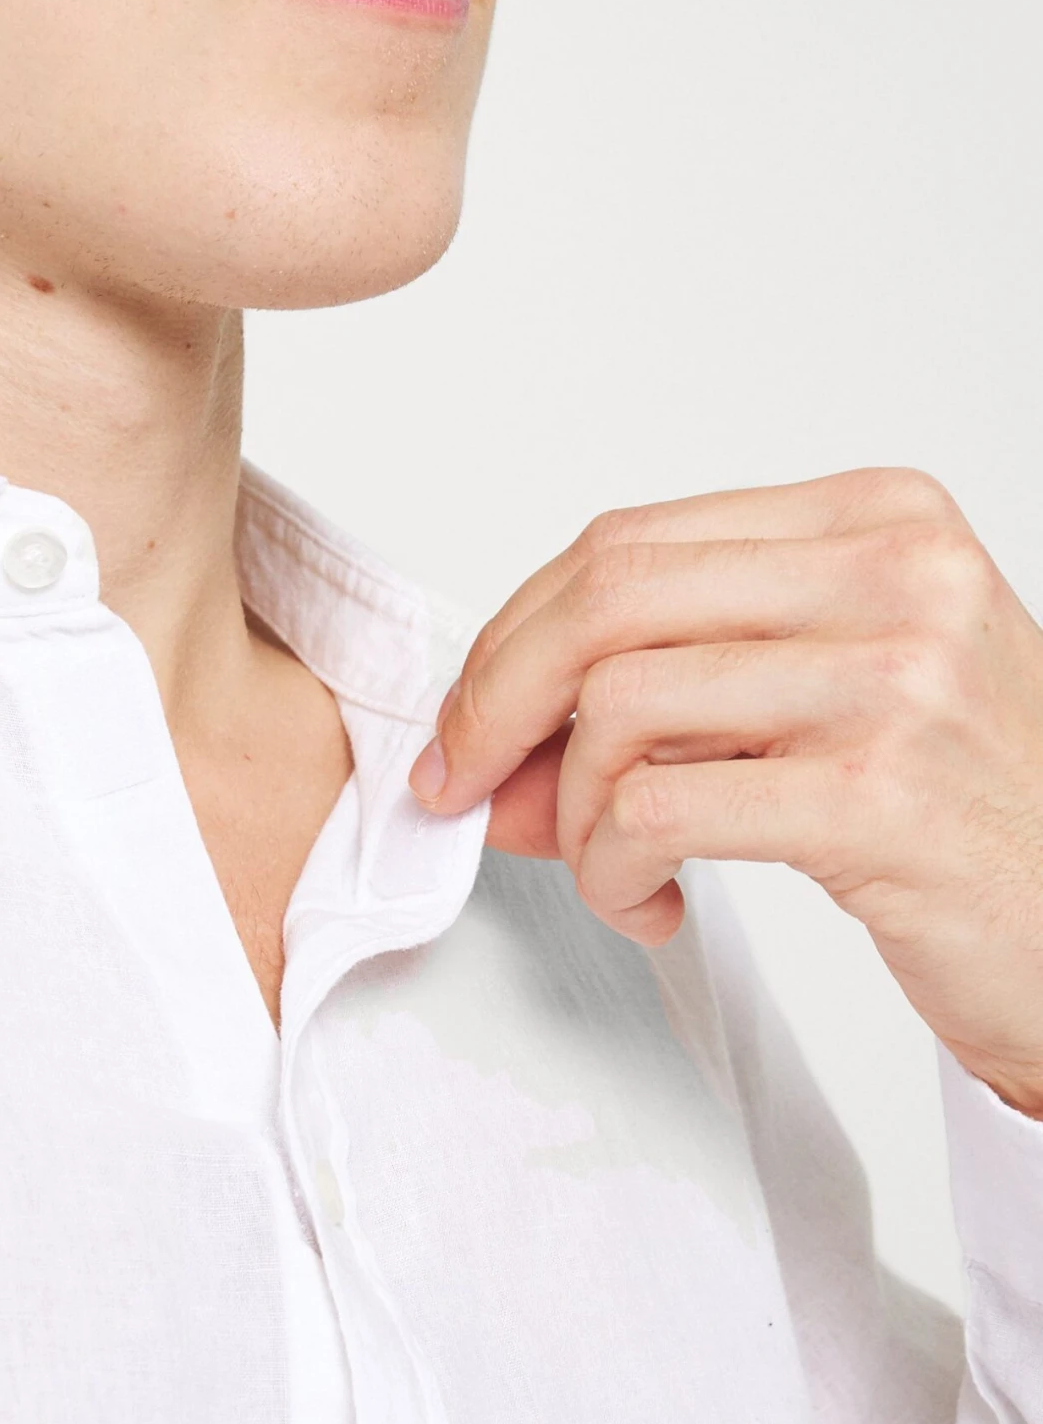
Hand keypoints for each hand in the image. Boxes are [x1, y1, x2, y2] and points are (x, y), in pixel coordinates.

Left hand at [409, 468, 1042, 1116]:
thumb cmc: (956, 818)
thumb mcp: (809, 719)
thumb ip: (660, 711)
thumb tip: (484, 756)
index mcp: (878, 519)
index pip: (631, 544)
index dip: (516, 636)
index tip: (471, 723)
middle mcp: (895, 573)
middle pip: (607, 597)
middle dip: (498, 703)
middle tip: (467, 788)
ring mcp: (895, 678)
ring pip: (619, 707)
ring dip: (571, 814)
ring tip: (612, 871)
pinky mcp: (878, 793)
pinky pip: (658, 811)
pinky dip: (613, 871)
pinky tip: (653, 905)